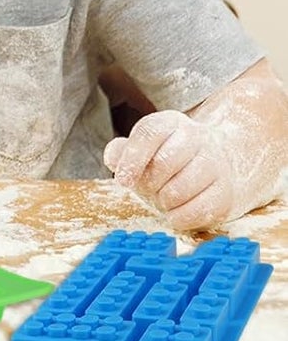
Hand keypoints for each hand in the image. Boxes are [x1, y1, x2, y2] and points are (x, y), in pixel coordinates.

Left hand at [103, 110, 240, 231]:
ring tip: (163, 199)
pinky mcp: (226, 192)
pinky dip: (180, 217)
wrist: (220, 167)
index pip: (148, 133)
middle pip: (164, 163)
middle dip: (149, 183)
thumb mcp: (145, 149)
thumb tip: (113, 159)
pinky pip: (199, 210)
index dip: (132, 158)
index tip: (123, 181)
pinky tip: (174, 213)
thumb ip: (122, 151)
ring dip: (164, 201)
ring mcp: (216, 164)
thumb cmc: (170, 160)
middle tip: (149, 189)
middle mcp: (197, 137)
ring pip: (180, 189)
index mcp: (171, 123)